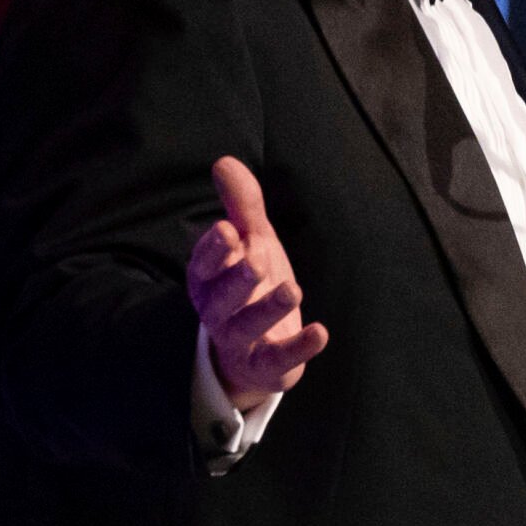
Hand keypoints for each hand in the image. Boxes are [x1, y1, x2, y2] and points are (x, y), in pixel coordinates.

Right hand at [187, 157, 329, 410]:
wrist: (254, 351)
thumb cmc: (250, 285)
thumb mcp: (250, 241)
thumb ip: (241, 205)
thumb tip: (224, 161)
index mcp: (209, 280)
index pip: (204, 265)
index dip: (213, 250)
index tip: (227, 230)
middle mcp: (218, 312)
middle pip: (220, 298)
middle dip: (237, 279)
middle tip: (257, 259)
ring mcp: (240, 341)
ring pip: (245, 327)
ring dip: (267, 309)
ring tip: (292, 289)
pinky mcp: (266, 365)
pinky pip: (278, 359)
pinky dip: (298, 349)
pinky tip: (321, 332)